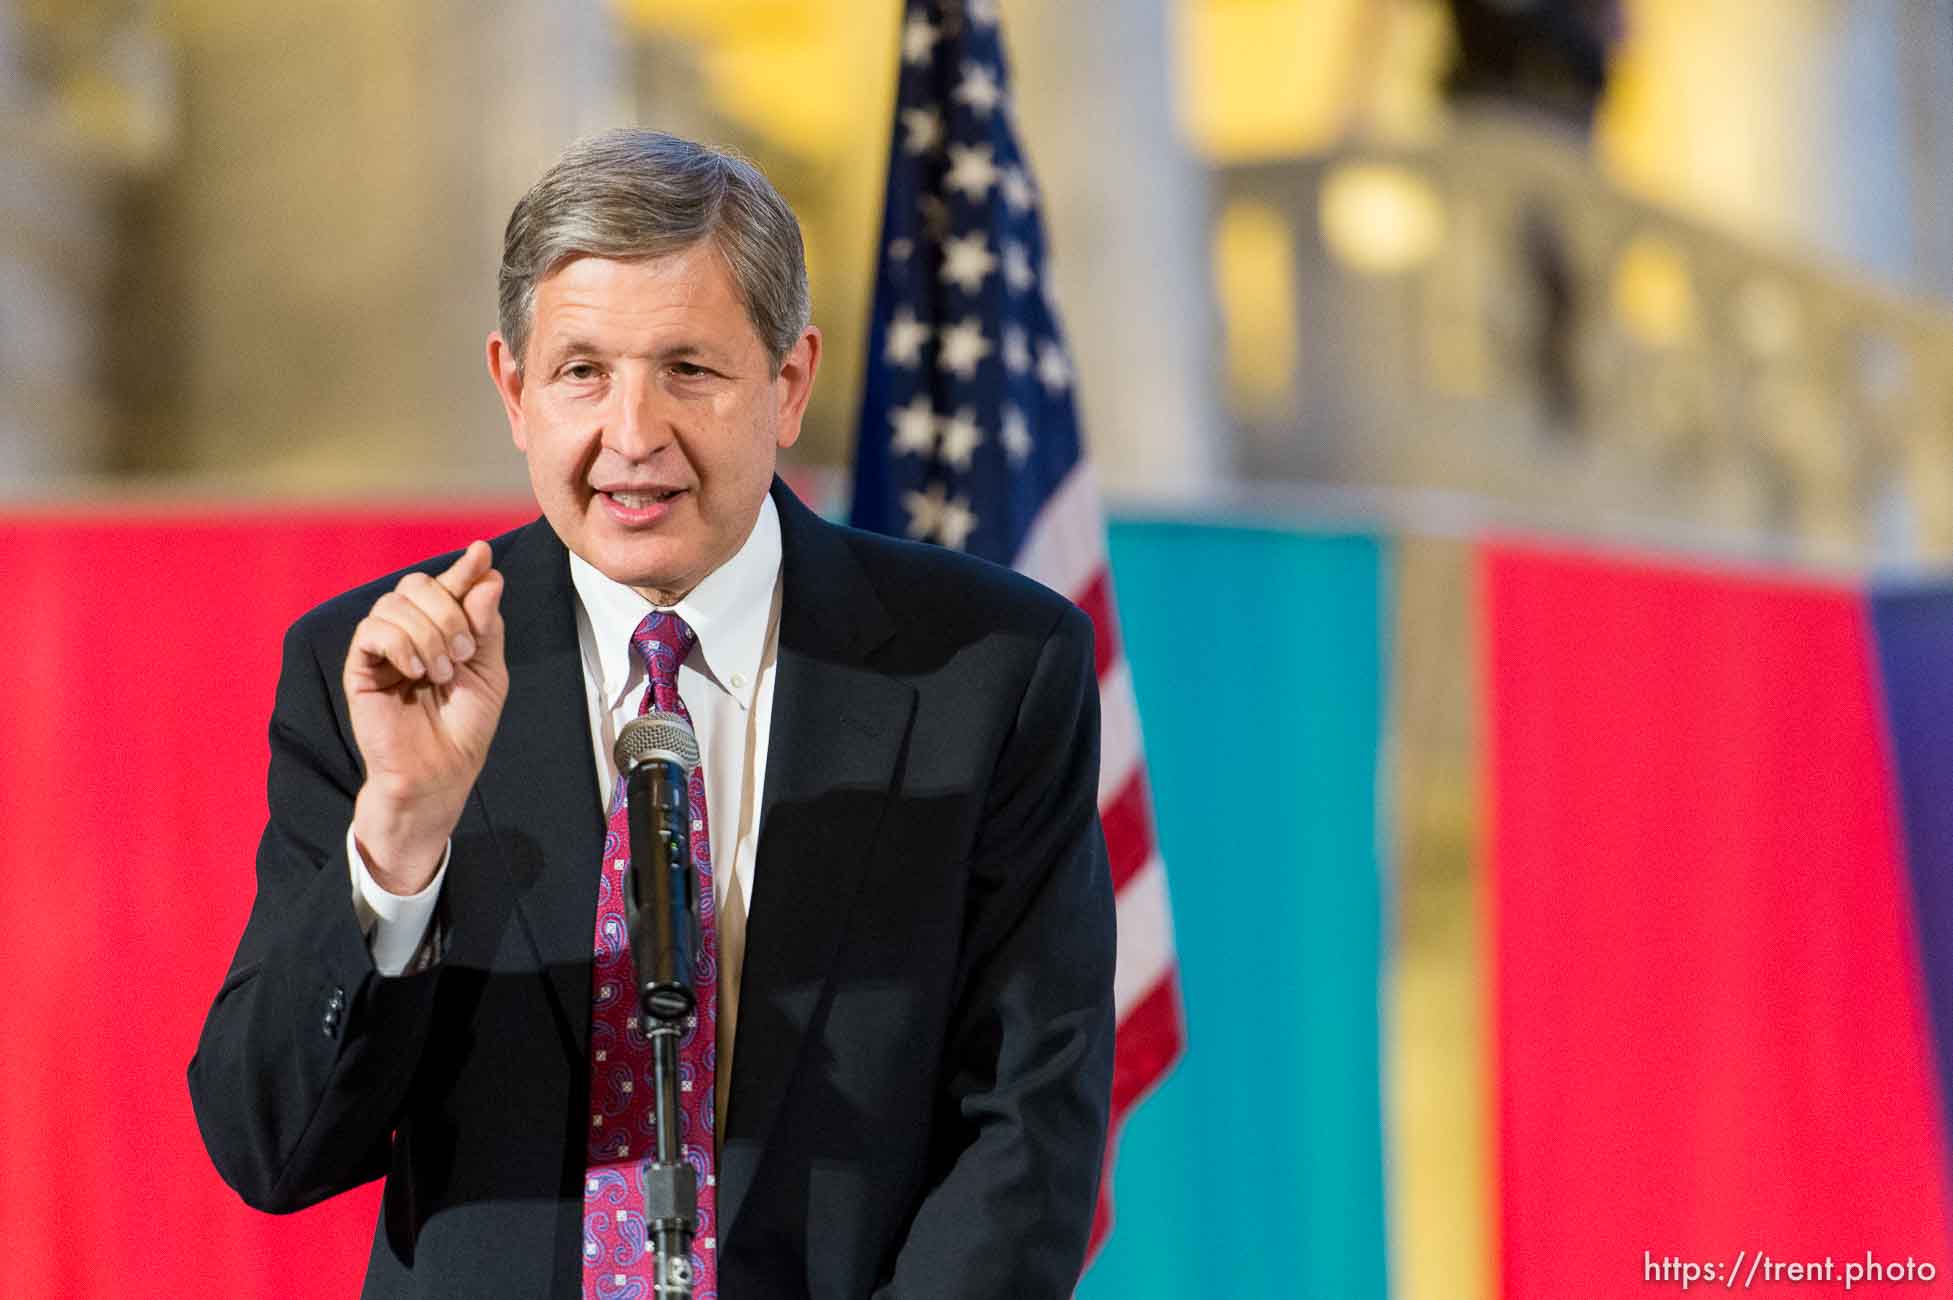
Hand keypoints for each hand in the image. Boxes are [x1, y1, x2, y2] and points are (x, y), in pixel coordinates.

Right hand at [345, 541, 507, 894]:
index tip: (482, 553)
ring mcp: (383, 647)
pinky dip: (400, 643)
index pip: (449, 584)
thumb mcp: (488, 671)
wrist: (439, 772)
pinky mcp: (361, 667)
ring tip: (441, 673)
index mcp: (443, 628)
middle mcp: (411, 631)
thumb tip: (487, 576)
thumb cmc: (465, 727)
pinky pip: (372, 630)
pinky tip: (415, 671)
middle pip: (419, 583)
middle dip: (449, 611)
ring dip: (428, 634)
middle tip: (463, 653)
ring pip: (395, 602)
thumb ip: (486, 625)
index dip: (465, 566)